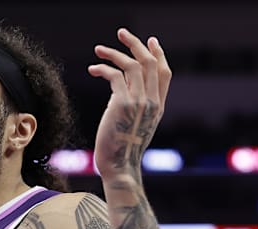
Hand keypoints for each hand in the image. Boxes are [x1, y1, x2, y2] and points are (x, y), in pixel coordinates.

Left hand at [88, 28, 171, 180]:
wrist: (119, 166)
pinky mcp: (122, 103)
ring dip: (115, 53)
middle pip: (150, 63)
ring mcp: (140, 102)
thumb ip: (134, 105)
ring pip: (132, 65)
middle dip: (136, 44)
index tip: (150, 41)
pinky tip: (92, 69)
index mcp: (159, 107)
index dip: (158, 54)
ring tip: (98, 50)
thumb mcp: (134, 125)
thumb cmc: (121, 150)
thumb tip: (119, 88)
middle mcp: (152, 102)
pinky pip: (115, 76)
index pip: (164, 73)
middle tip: (121, 33)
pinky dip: (103, 68)